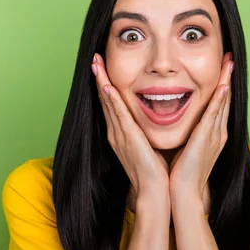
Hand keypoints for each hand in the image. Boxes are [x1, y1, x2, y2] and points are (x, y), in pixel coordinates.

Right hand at [92, 53, 169, 207]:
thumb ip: (145, 131)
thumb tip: (154, 119)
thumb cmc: (155, 171)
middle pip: (105, 100)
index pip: (111, 104)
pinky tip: (107, 86)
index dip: (106, 85)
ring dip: (101, 82)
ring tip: (96, 64)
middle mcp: (116, 132)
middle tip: (94, 59)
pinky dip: (111, 100)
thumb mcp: (148, 145)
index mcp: (121, 134)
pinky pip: (118, 115)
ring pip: (108, 103)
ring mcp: (119, 135)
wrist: (154, 191)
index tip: (103, 68)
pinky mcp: (127, 138)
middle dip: (99, 78)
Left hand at [168, 52, 233, 211]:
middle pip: (224, 99)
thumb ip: (188, 134)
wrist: (183, 192)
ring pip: (222, 102)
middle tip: (229, 58)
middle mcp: (217, 132)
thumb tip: (182, 123)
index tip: (222, 69)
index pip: (218, 105)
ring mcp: (214, 134)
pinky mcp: (207, 138)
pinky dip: (219, 99)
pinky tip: (222, 85)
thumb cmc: (182, 173)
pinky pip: (214, 114)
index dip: (221, 86)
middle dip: (227, 78)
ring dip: (226, 81)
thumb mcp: (187, 148)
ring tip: (229, 63)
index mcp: (212, 134)